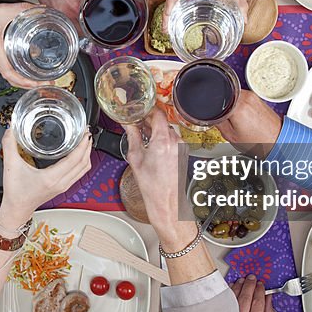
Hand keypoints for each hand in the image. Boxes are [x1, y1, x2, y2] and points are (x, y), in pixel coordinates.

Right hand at [0, 3, 41, 88]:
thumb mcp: (1, 12)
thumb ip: (21, 9)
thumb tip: (38, 9)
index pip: (12, 76)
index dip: (27, 82)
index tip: (41, 84)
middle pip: (13, 80)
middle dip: (30, 85)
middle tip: (46, 83)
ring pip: (10, 75)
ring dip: (24, 79)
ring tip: (39, 77)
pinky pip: (7, 68)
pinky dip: (17, 71)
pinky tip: (25, 65)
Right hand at [0, 128, 92, 227]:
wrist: (17, 209)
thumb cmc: (16, 193)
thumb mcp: (10, 166)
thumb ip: (9, 145)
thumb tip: (10, 129)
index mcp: (51, 177)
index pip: (75, 159)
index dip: (82, 144)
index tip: (84, 133)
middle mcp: (61, 183)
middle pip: (84, 163)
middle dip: (87, 146)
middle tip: (86, 132)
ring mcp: (63, 186)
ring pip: (84, 170)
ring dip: (87, 154)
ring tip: (85, 141)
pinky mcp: (62, 187)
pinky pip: (79, 174)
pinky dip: (82, 162)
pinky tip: (78, 154)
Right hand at [123, 109, 196, 246]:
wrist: (166, 201)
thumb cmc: (152, 185)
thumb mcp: (135, 157)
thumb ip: (132, 136)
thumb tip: (128, 125)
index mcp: (163, 141)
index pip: (158, 113)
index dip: (147, 110)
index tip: (139, 111)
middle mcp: (175, 142)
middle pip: (163, 121)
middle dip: (150, 122)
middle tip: (138, 125)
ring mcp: (181, 147)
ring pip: (168, 130)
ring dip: (157, 131)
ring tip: (145, 138)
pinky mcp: (183, 153)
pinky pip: (173, 140)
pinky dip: (163, 139)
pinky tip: (154, 148)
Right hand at [216, 90, 282, 157]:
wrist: (278, 140)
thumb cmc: (259, 141)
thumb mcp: (231, 136)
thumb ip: (217, 122)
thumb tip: (210, 114)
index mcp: (237, 107)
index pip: (215, 99)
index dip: (210, 105)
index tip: (210, 111)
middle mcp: (245, 97)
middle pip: (223, 94)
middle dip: (220, 104)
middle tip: (224, 117)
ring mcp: (252, 95)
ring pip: (232, 94)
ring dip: (229, 102)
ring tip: (234, 117)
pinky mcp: (256, 96)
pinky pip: (240, 95)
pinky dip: (237, 102)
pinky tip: (241, 114)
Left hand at [231, 275, 273, 311]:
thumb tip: (268, 297)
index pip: (258, 304)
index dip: (259, 291)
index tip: (261, 285)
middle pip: (245, 300)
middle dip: (249, 286)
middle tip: (252, 279)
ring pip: (233, 301)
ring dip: (238, 287)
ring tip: (243, 281)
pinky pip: (225, 305)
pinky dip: (229, 294)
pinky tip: (233, 288)